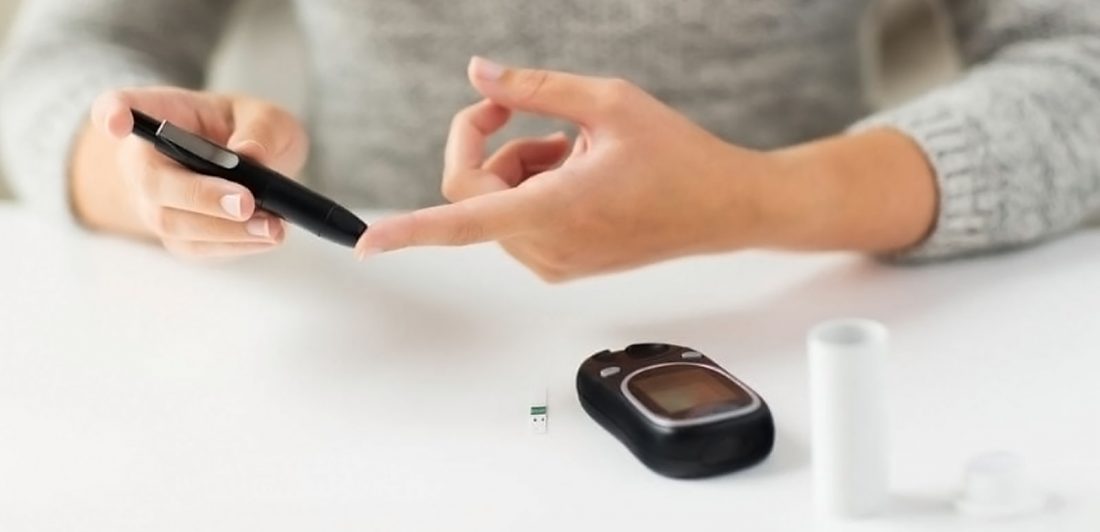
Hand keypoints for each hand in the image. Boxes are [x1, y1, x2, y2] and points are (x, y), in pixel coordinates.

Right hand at [72, 87, 308, 259]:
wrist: (247, 169)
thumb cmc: (247, 131)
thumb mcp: (265, 116)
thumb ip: (261, 129)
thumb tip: (250, 155)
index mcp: (158, 113)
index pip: (117, 107)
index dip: (111, 114)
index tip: (116, 121)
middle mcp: (144, 159)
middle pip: (151, 181)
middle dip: (199, 195)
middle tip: (245, 202)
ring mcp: (154, 202)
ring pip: (173, 222)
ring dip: (224, 229)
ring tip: (271, 226)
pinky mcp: (177, 235)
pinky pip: (196, 247)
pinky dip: (234, 245)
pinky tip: (266, 237)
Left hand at [356, 58, 783, 280]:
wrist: (725, 207)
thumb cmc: (678, 155)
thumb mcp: (608, 102)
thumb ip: (534, 89)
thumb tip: (476, 74)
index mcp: (556, 209)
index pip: (463, 220)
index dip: (410, 231)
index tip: (369, 246)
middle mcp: (548, 247)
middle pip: (474, 194)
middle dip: (489, 146)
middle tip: (527, 113)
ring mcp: (555, 262)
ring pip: (493, 208)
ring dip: (516, 167)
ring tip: (572, 148)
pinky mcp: (564, 266)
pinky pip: (516, 223)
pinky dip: (530, 190)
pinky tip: (576, 173)